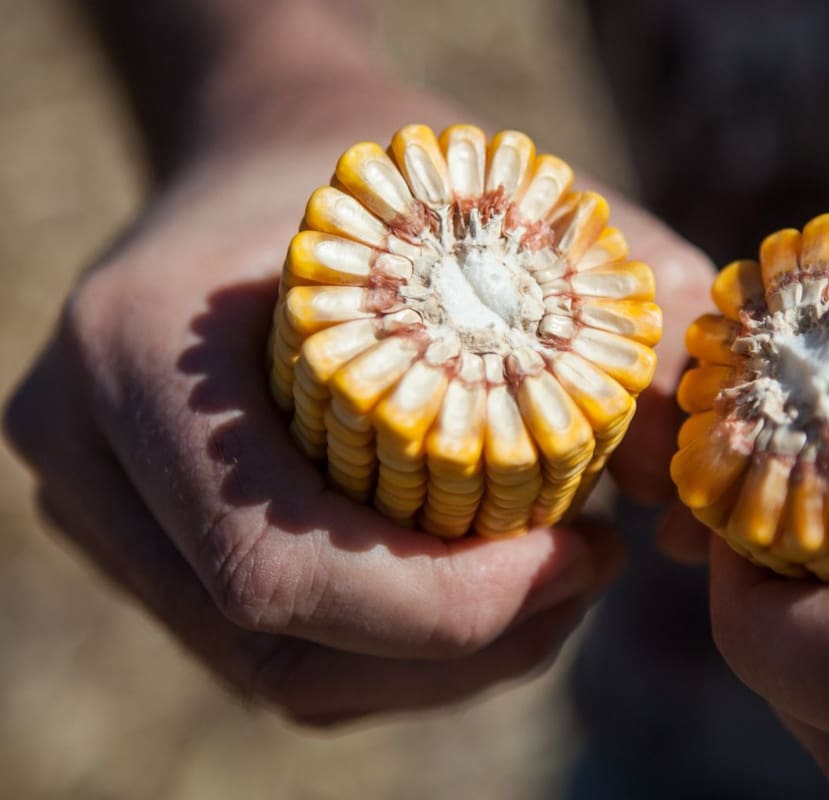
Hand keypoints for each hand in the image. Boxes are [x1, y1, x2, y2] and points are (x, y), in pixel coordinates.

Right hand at [3, 75, 713, 725]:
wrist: (264, 152)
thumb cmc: (392, 173)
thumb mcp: (514, 202)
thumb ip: (618, 311)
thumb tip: (678, 485)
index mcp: (141, 350)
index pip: (278, 560)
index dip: (447, 603)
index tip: (587, 552)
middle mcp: (90, 449)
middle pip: (280, 644)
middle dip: (468, 642)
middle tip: (590, 573)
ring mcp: (106, 512)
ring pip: (285, 670)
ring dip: (446, 661)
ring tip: (555, 581)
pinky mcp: (146, 546)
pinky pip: (279, 653)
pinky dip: (401, 653)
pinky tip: (488, 587)